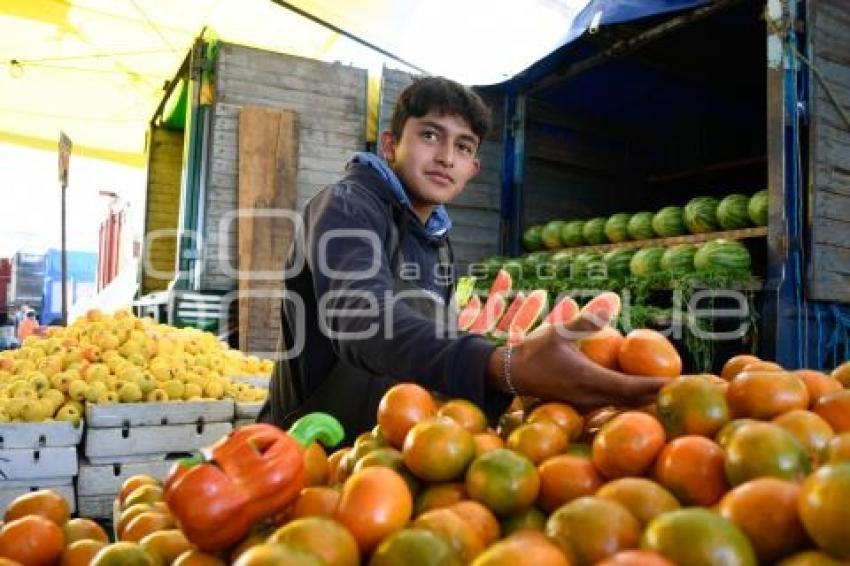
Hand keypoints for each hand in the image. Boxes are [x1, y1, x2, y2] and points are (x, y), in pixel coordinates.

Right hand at [494, 301, 668, 411]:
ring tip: (676, 394)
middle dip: (662, 398)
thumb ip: (584, 320)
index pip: (631, 388)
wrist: (507, 375)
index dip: (657, 387)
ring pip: (626, 407)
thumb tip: (612, 303)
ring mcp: (587, 405)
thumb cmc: (532, 352)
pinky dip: (634, 402)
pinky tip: (646, 396)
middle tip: (692, 390)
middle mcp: (591, 398)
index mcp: (588, 381)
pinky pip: (615, 406)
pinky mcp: (583, 406)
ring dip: (649, 402)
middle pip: (635, 403)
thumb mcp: (557, 332)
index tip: (683, 384)